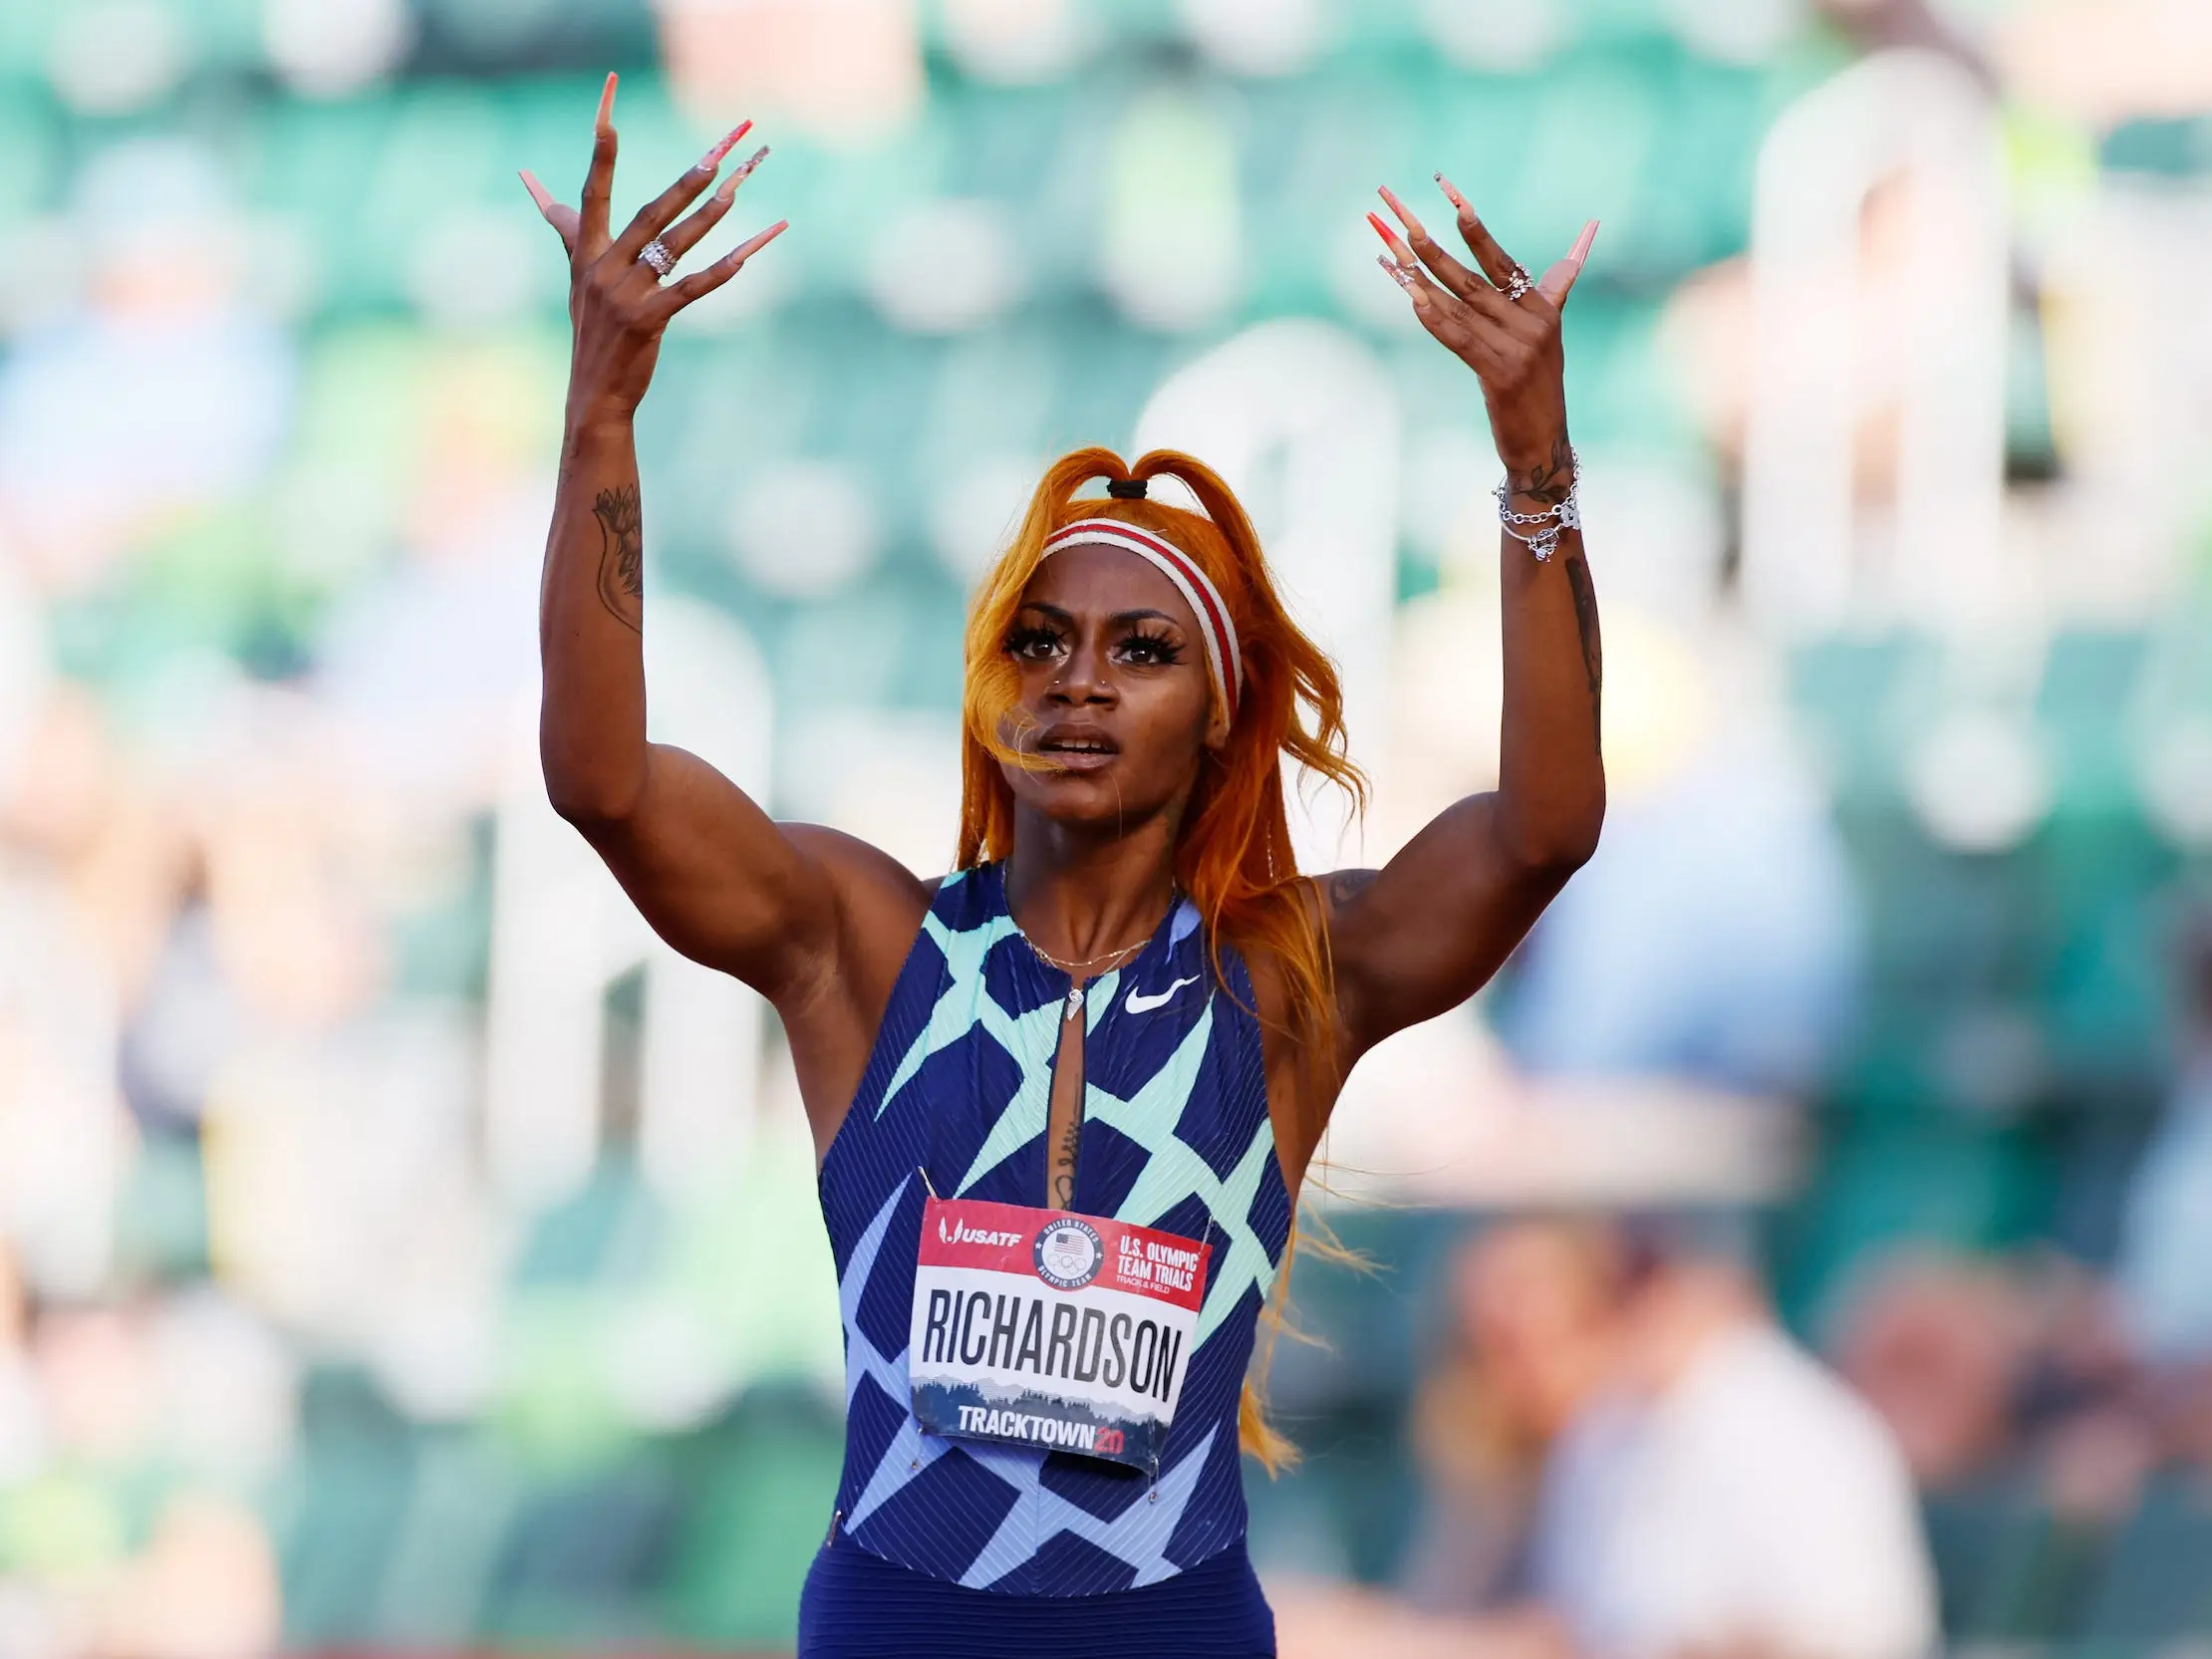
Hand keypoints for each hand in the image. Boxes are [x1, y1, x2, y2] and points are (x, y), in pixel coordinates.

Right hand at [519, 73, 787, 430]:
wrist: (593, 394)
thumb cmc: (592, 332)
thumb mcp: (575, 276)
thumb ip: (564, 225)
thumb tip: (529, 178)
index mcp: (586, 253)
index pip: (592, 191)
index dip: (601, 152)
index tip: (608, 112)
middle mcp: (603, 268)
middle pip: (651, 212)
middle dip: (687, 180)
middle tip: (717, 151)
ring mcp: (625, 294)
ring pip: (676, 245)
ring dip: (711, 216)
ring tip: (739, 188)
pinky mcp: (649, 320)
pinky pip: (692, 288)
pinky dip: (722, 270)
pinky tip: (748, 253)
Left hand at [1369, 177, 1596, 476]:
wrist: (1544, 441)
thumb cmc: (1540, 384)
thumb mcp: (1551, 330)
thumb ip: (1559, 283)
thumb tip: (1591, 229)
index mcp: (1543, 306)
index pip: (1501, 258)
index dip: (1473, 226)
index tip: (1448, 194)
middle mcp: (1533, 321)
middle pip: (1471, 276)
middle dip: (1430, 245)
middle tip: (1399, 217)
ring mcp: (1519, 348)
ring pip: (1458, 305)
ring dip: (1419, 277)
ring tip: (1390, 251)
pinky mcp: (1501, 374)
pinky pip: (1460, 339)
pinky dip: (1434, 317)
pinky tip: (1411, 296)